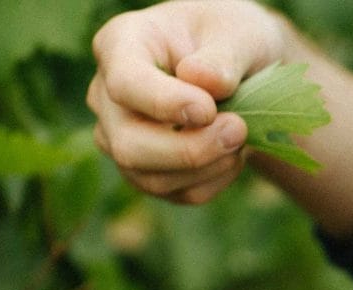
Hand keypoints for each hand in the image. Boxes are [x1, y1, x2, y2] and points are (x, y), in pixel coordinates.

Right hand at [86, 1, 286, 203]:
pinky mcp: (147, 171)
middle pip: (128, 144)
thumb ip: (223, 57)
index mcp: (121, 44)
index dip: (165, 103)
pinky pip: (179, 193)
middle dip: (188, 150)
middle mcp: (108, 96)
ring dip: (207, 167)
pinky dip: (215, 180)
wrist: (244, 70)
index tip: (209, 110)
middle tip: (239, 131)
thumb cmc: (233, 39)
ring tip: (242, 138)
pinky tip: (233, 154)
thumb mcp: (239, 33)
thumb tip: (202, 82)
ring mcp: (122, 138)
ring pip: (151, 178)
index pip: (125, 83)